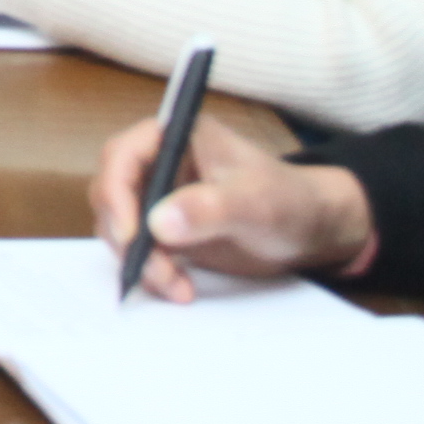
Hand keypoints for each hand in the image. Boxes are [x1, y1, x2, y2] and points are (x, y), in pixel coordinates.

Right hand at [92, 115, 371, 303]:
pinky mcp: (165, 228)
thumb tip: (159, 223)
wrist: (311, 230)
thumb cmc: (288, 200)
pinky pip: (138, 248)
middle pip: (112, 192)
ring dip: (138, 259)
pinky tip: (179, 287)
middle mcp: (158, 162)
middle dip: (125, 234)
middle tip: (153, 268)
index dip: (116, 192)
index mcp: (174, 136)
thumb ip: (209, 208)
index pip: (122, 155)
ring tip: (176, 285)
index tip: (130, 234)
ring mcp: (158, 196)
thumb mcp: (254, 202)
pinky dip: (150, 270)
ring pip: (120, 226)